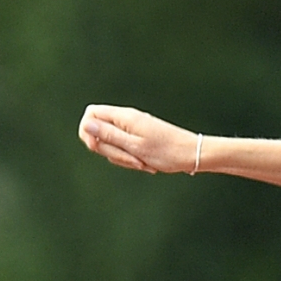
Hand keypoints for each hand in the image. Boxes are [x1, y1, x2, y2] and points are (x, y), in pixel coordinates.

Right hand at [78, 105, 197, 174]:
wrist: (194, 155)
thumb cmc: (168, 151)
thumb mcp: (135, 146)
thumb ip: (109, 135)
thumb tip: (86, 124)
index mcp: (123, 116)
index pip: (91, 114)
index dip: (89, 131)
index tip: (100, 147)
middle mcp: (126, 119)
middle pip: (99, 132)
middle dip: (110, 151)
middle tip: (133, 160)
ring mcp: (132, 129)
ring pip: (112, 145)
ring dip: (124, 159)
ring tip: (144, 164)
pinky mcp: (139, 139)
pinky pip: (125, 151)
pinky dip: (133, 160)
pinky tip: (148, 165)